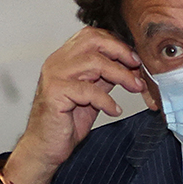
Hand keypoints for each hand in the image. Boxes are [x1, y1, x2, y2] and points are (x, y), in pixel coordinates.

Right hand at [0, 29, 145, 183]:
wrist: (45, 148)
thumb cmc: (65, 123)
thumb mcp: (91, 95)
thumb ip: (105, 77)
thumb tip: (129, 66)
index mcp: (64, 58)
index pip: (91, 35)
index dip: (116, 43)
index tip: (134, 58)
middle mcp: (56, 62)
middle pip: (92, 40)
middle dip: (120, 51)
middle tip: (137, 66)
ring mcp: (54, 76)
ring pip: (94, 63)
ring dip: (120, 75)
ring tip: (135, 88)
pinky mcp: (55, 93)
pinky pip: (88, 91)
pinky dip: (107, 100)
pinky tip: (114, 110)